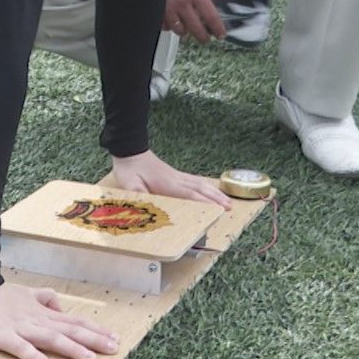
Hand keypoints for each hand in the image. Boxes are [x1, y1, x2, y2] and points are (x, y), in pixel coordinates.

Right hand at [0, 282, 118, 358]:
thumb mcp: (26, 293)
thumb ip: (44, 298)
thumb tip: (60, 305)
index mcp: (42, 312)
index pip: (74, 321)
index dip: (95, 329)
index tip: (114, 338)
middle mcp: (37, 320)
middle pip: (69, 330)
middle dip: (93, 340)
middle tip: (113, 349)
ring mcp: (20, 328)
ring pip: (51, 338)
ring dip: (71, 348)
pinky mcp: (2, 336)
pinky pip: (21, 348)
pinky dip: (36, 357)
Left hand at [111, 149, 231, 208]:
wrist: (129, 150)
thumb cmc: (129, 169)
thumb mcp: (128, 184)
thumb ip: (138, 194)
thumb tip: (147, 203)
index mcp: (167, 183)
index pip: (190, 194)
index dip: (204, 202)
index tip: (217, 209)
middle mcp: (176, 179)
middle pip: (201, 189)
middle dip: (216, 198)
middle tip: (229, 207)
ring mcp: (177, 175)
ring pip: (200, 184)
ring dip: (215, 192)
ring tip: (227, 201)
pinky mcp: (175, 175)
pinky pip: (195, 181)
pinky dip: (206, 187)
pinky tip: (211, 190)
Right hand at [162, 0, 226, 42]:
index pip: (210, 16)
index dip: (217, 28)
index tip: (220, 34)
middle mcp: (182, 3)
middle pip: (195, 28)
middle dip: (202, 36)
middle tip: (205, 38)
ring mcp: (166, 7)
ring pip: (178, 29)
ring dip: (185, 31)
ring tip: (187, 29)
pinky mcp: (154, 8)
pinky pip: (163, 25)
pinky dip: (168, 26)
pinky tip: (171, 23)